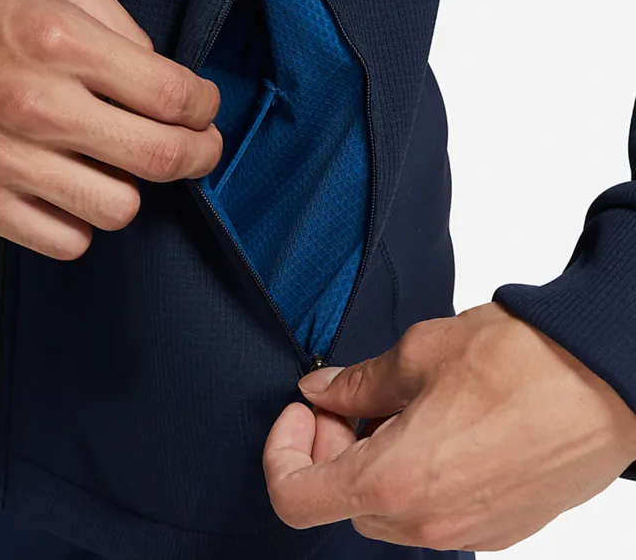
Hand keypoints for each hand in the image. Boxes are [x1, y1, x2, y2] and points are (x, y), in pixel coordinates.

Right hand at [0, 0, 220, 258]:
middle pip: (161, 158)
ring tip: (114, 162)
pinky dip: (82, 221)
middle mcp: (36, 105)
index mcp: (59, 41)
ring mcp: (5, 161)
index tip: (201, 106)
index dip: (204, 106)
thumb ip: (117, 21)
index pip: (173, 96)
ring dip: (131, 187)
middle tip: (197, 145)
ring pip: (119, 208)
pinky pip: (68, 241)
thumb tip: (160, 72)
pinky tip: (72, 189)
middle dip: (198, 154)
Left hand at [264, 303, 635, 550]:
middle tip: (351, 399)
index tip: (304, 411)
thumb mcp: (416, 355)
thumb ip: (355, 382)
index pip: (295, 497)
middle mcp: (427, 522)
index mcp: (395, 481)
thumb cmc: (517, 362)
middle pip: (340, 501)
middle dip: (331, 449)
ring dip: (372, 463)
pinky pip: (432, 513)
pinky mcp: (501, 527)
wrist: (606, 378)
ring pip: (385, 511)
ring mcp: (468, 532)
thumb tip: (319, 391)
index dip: (283, 450)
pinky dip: (413, 477)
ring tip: (400, 409)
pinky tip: (437, 429)